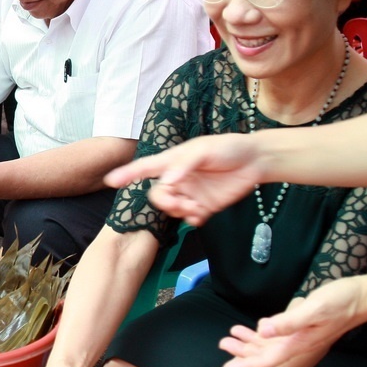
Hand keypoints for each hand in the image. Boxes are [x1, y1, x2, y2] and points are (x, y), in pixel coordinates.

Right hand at [104, 134, 264, 225]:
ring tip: (196, 208)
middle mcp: (177, 178)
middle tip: (181, 203)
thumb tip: (168, 181)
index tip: (110, 181)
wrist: (256, 161)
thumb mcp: (205, 150)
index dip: (127, 174)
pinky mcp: (204, 206)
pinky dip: (191, 219)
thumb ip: (184, 164)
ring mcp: (190, 193)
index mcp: (173, 162)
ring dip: (179, 211)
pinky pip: (189, 217)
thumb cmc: (228, 148)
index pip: (145, 168)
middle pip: (157, 195)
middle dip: (165, 202)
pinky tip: (200, 215)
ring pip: (171, 209)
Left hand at [218, 273, 366, 366]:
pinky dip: (264, 333)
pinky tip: (254, 328)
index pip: (268, 360)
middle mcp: (299, 344)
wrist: (362, 297)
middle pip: (265, 354)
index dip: (246, 365)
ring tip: (229, 337)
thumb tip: (262, 330)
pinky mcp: (303, 326)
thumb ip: (288, 322)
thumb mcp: (313, 310)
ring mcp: (301, 336)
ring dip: (249, 342)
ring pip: (270, 345)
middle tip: (222, 345)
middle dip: (243, 353)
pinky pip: (279, 335)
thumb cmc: (340, 302)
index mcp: (299, 344)